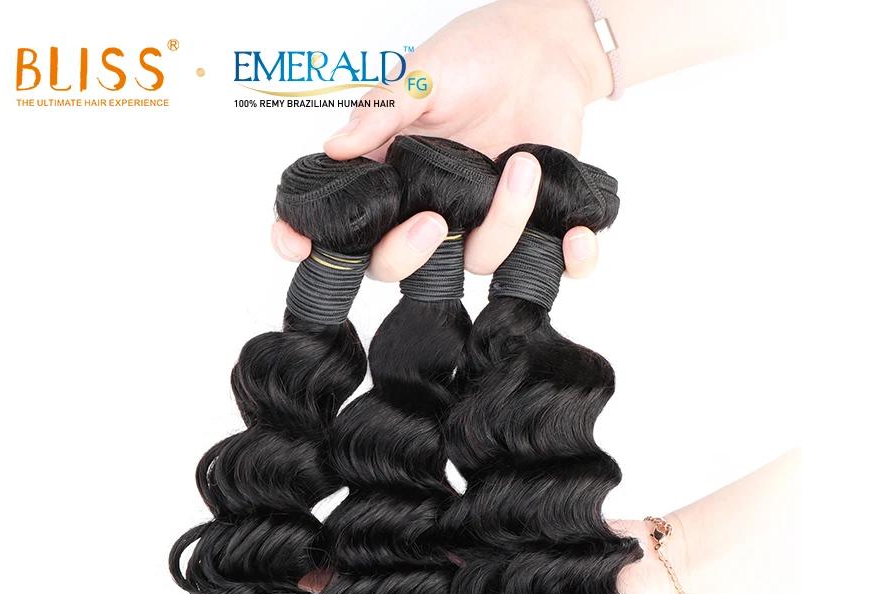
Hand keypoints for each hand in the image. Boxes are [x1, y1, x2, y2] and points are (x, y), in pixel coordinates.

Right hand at [272, 0, 611, 281]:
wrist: (545, 46)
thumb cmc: (477, 54)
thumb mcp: (423, 74)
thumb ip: (380, 111)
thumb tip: (334, 148)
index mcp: (391, 178)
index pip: (341, 225)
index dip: (312, 243)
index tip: (294, 245)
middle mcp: (429, 209)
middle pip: (398, 267)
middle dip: (408, 254)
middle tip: (433, 219)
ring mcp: (480, 222)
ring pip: (477, 261)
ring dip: (503, 223)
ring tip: (523, 165)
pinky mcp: (533, 224)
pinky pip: (550, 262)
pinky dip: (572, 261)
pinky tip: (579, 239)